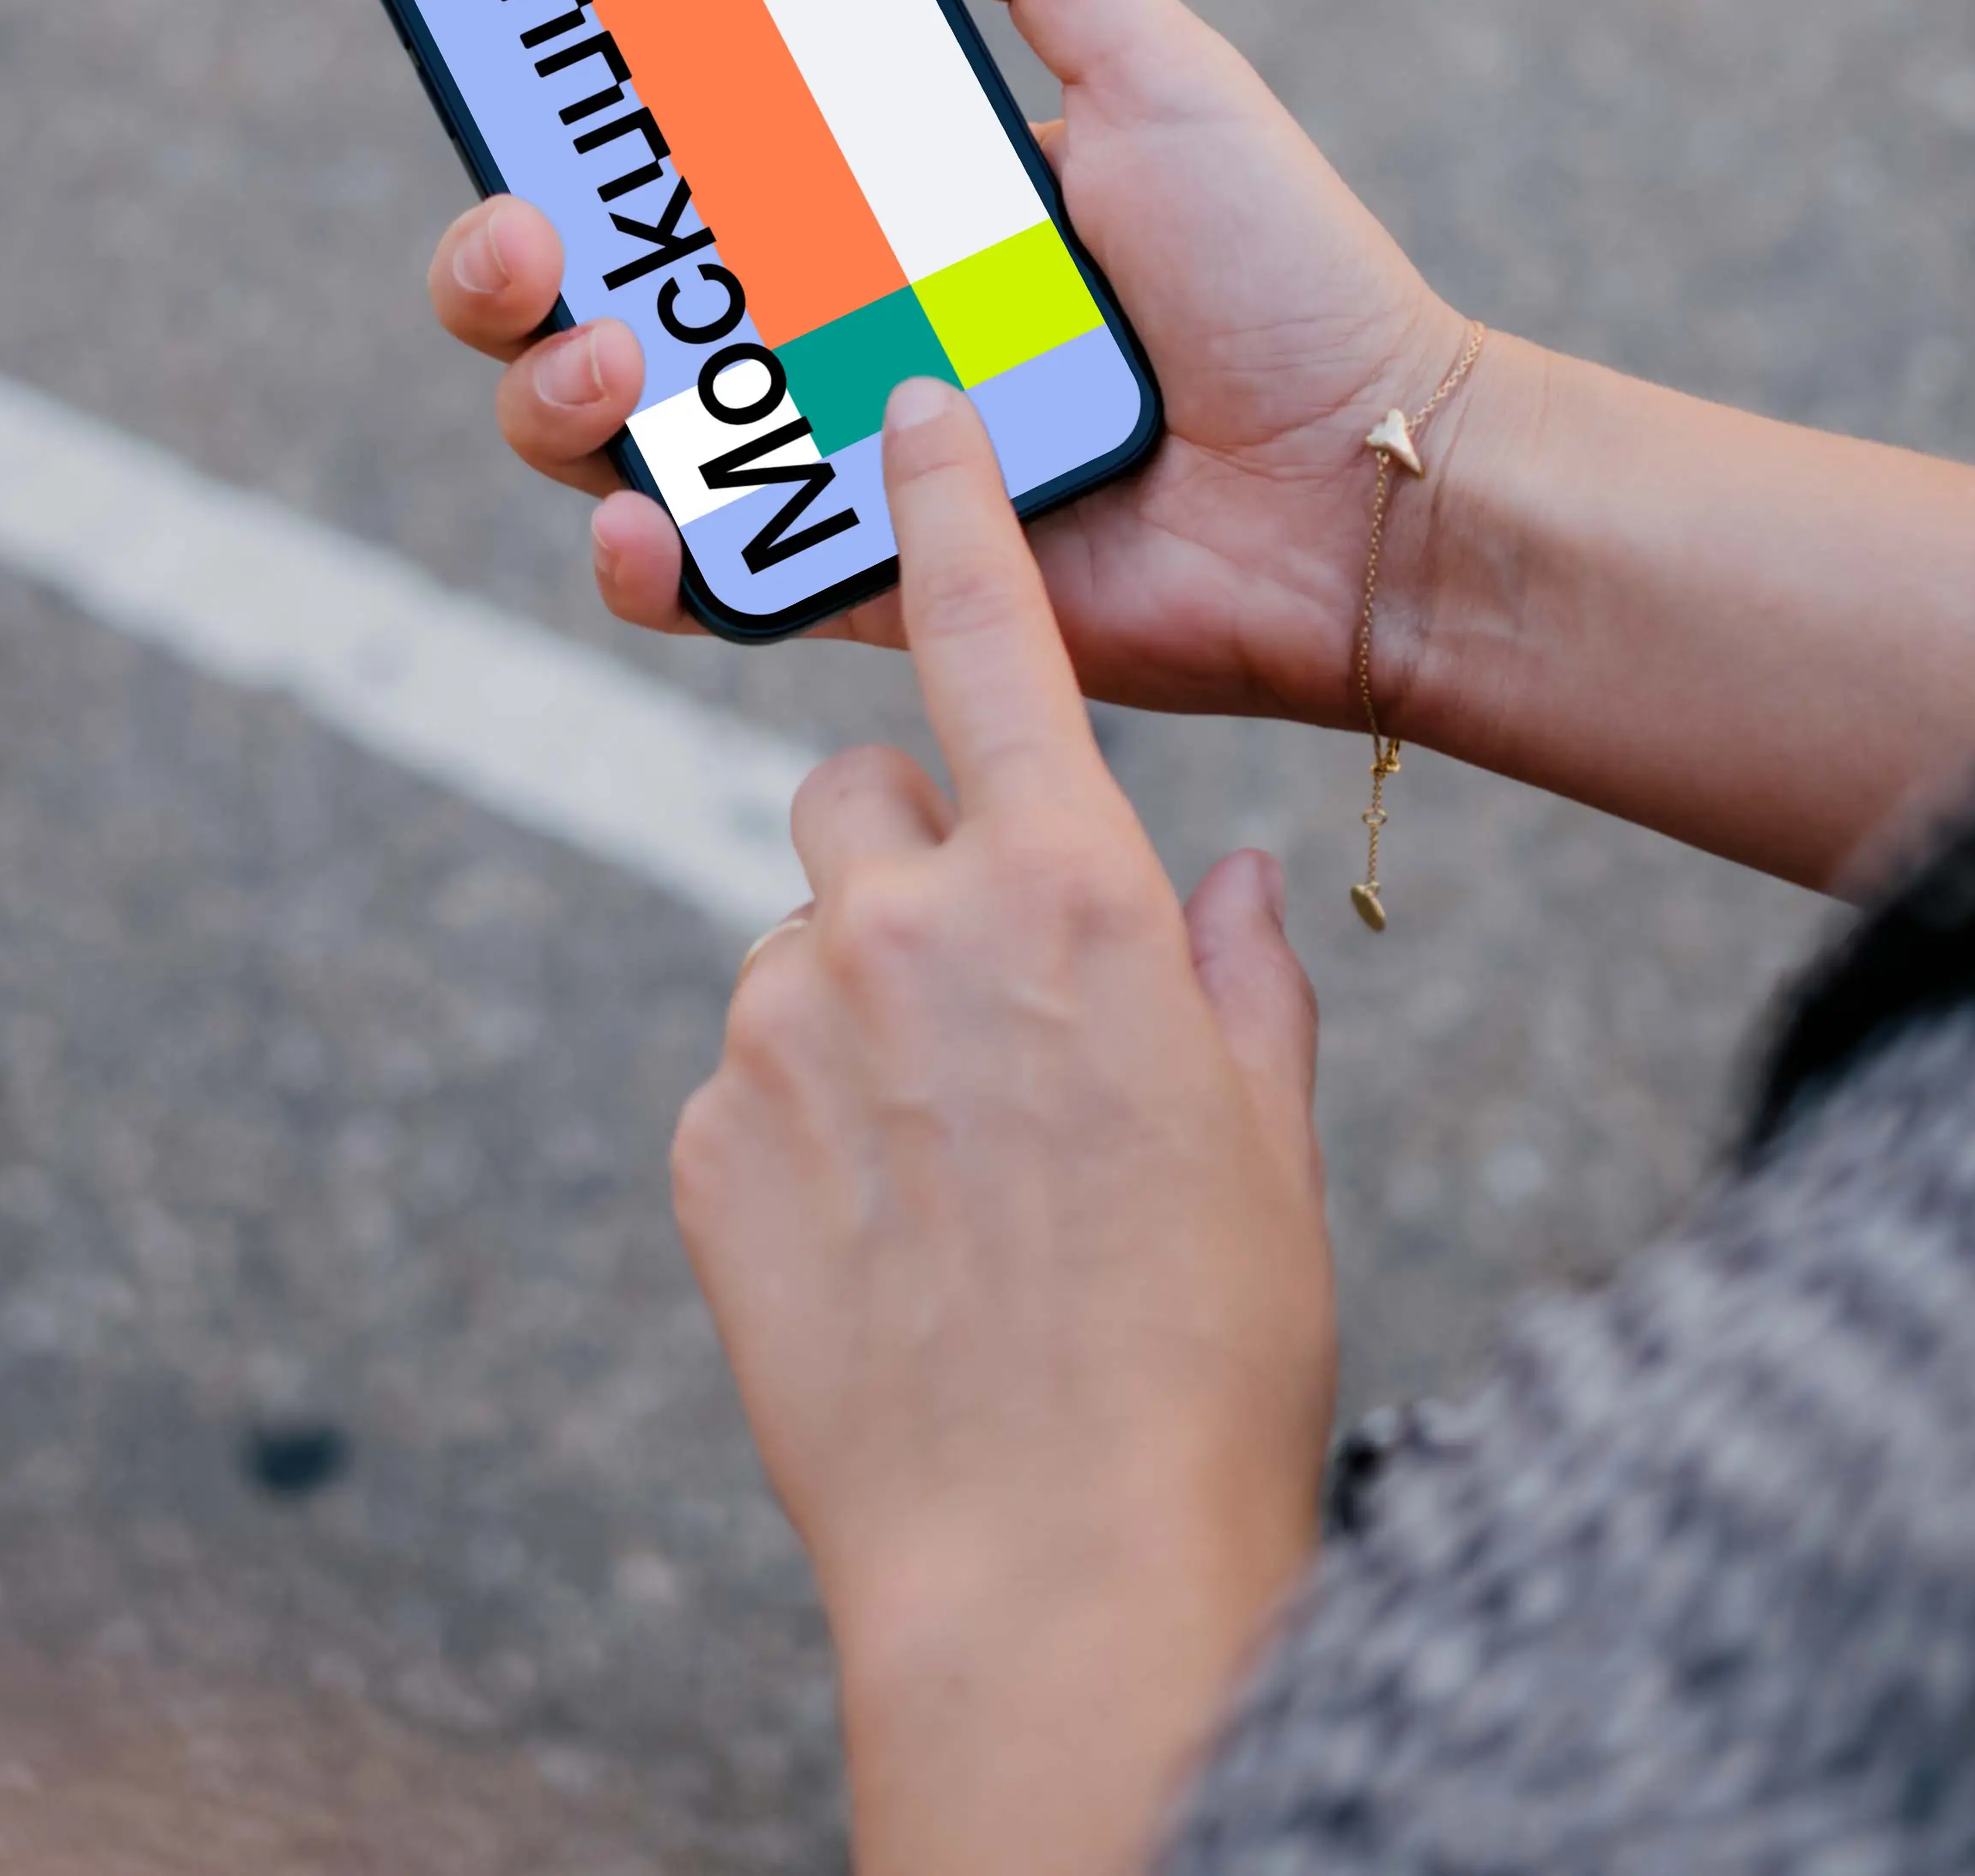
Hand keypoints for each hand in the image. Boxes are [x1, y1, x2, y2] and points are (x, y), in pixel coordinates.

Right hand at [425, 0, 1464, 722]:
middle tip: (524, 232)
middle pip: (589, 297)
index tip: (507, 58)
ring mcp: (834, 463)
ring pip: (610, 442)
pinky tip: (641, 522)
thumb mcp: (1158, 73)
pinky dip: (644, 562)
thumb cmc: (1286, 280)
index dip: (562, 120)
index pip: (667, 160)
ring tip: (608, 355)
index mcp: (869, 210)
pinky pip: (712, 586)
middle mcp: (826, 334)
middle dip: (499, 266)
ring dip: (550, 395)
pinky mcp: (866, 586)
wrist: (1371, 489)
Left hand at [675, 376, 1336, 1873]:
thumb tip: (1226, 886)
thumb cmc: (1200, 1352)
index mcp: (1068, 892)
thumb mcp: (1269, 1139)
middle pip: (859, 800)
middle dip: (909, 863)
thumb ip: (1235, 978)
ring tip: (954, 1186)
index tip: (907, 416)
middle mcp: (901, 926)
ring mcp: (782, 1030)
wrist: (1053, 1558)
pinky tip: (886, 1253)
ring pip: (803, 954)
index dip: (947, 508)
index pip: (989, 635)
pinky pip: (751, 1087)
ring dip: (860, 1020)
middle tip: (988, 1010)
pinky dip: (806, 1136)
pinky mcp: (704, 1142)